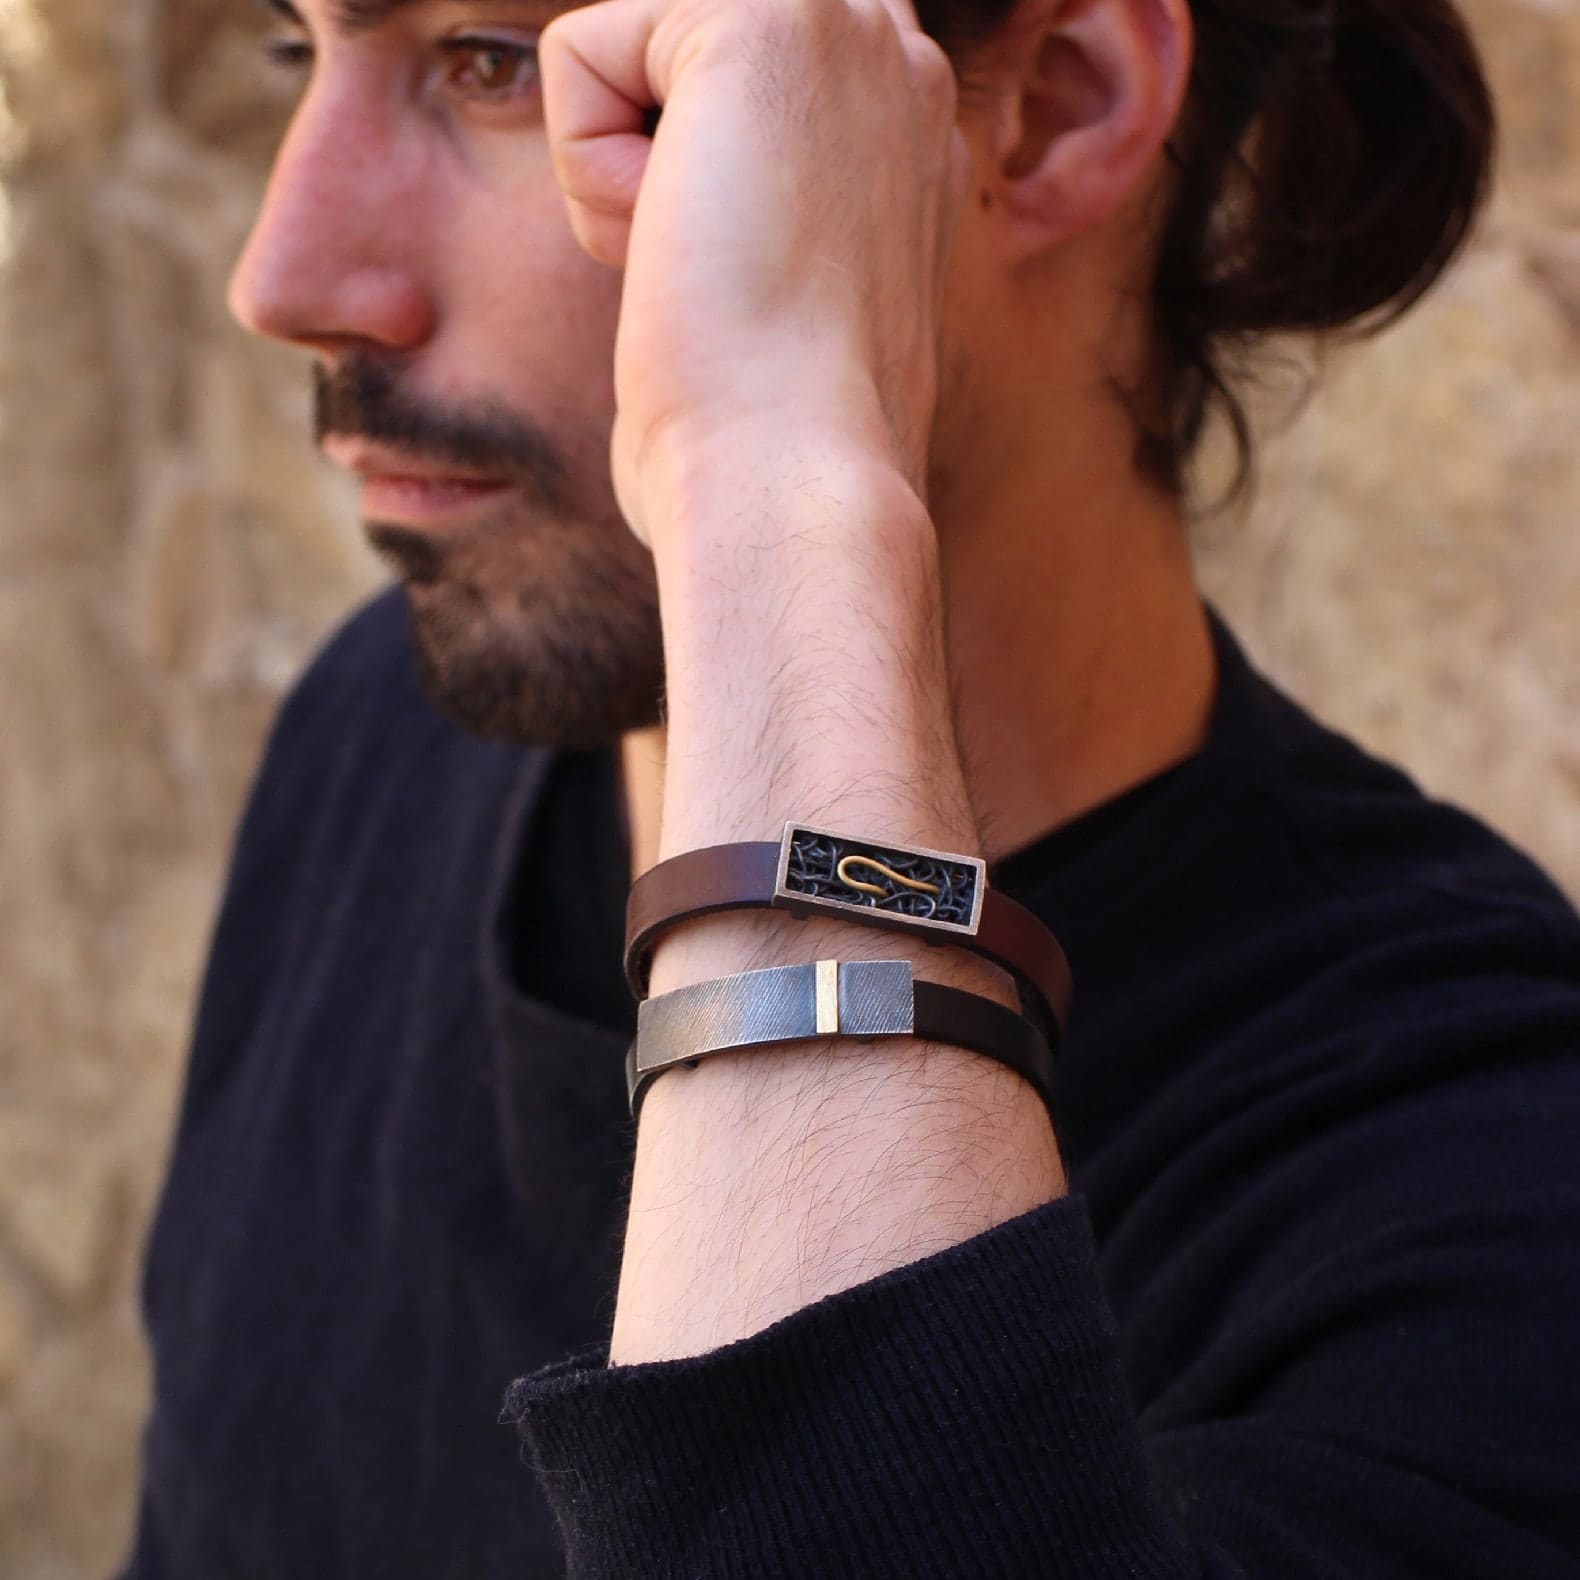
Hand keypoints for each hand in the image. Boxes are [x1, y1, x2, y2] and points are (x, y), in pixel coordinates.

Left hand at [538, 0, 973, 545]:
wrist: (794, 480)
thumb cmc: (775, 450)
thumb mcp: (788, 312)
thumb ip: (759, 208)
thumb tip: (676, 205)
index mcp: (913, 136)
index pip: (761, 70)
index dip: (699, 164)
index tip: (756, 284)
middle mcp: (900, 65)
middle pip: (686, 46)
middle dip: (661, 150)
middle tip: (730, 274)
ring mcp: (847, 34)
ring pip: (631, 49)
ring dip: (622, 169)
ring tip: (709, 264)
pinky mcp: (762, 21)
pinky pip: (579, 54)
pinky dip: (587, 173)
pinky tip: (671, 250)